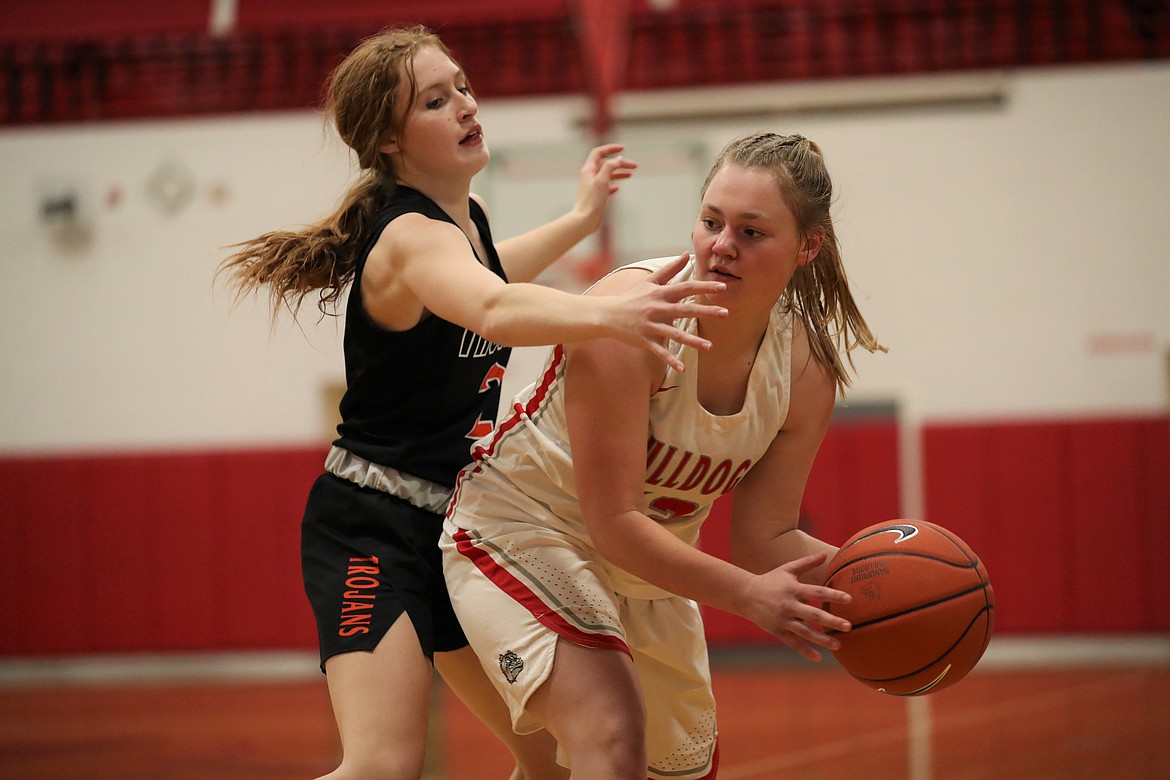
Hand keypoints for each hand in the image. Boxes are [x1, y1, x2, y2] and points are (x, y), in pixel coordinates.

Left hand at [573, 144, 637, 232]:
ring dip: (619, 173)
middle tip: (635, 166)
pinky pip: (606, 186)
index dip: (610, 148)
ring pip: (607, 175)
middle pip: (606, 164)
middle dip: (620, 163)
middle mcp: (589, 176)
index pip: (599, 152)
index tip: (623, 149)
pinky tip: (618, 188)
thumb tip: (618, 159)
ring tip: (631, 175)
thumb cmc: (592, 200)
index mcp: (589, 169)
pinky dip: (613, 184)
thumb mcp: (602, 180)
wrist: (585, 219)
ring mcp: (592, 186)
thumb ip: (610, 167)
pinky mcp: (596, 196)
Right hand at [604, 253, 727, 371]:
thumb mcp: (650, 281)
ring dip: (692, 342)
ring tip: (709, 347)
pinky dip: (670, 360)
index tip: (722, 287)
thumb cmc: (632, 297)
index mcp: (660, 294)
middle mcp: (657, 309)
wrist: (608, 315)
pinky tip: (681, 368)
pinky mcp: (645, 340)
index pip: (686, 288)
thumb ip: (670, 269)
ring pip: (675, 334)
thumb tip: (686, 254)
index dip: (704, 286)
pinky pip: (660, 351)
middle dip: (706, 311)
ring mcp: (651, 326)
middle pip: (685, 310)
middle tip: (725, 313)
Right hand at [742, 553, 851, 661]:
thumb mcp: (787, 569)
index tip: (849, 599)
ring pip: (805, 632)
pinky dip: (805, 651)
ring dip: (822, 640)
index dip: (833, 595)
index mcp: (794, 589)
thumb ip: (807, 563)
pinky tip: (818, 658)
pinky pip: (793, 643)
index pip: (817, 591)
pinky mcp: (777, 630)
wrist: (746, 594)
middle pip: (814, 614)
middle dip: (831, 621)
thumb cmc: (770, 580)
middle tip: (848, 626)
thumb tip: (825, 554)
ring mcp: (783, 619)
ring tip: (838, 645)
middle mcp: (789, 605)